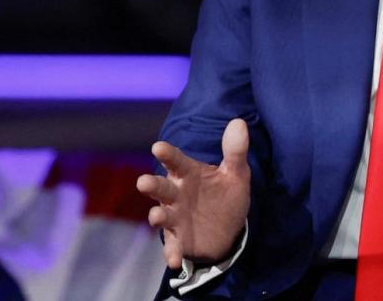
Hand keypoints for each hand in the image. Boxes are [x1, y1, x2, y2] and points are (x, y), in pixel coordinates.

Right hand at [136, 118, 250, 268]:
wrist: (230, 231)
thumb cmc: (226, 196)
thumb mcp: (236, 174)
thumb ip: (235, 151)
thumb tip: (239, 122)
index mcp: (188, 174)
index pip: (176, 160)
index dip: (167, 154)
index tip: (158, 147)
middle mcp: (177, 194)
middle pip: (161, 187)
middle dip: (152, 185)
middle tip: (143, 182)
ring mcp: (176, 217)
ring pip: (162, 215)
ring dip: (157, 215)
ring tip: (157, 216)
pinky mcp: (179, 240)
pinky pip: (172, 246)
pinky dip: (171, 252)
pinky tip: (174, 260)